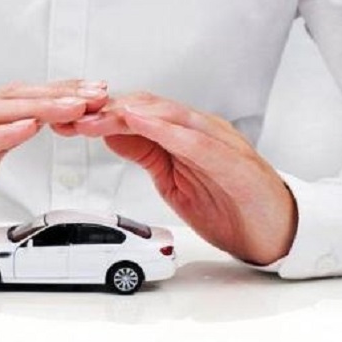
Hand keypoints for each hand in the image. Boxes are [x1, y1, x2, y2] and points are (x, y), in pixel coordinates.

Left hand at [67, 92, 296, 264]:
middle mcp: (200, 132)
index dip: (100, 115)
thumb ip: (145, 152)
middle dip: (105, 111)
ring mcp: (219, 143)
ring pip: (168, 116)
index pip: (136, 115)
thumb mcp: (171, 179)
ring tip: (93, 116)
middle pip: (147, 109)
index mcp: (183, 136)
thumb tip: (112, 134)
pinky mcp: (234, 162)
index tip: (66, 119)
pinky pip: (196, 141)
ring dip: (127, 115)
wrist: (274, 232)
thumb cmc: (227, 205)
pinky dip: (166, 129)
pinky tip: (140, 122)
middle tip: (69, 115)